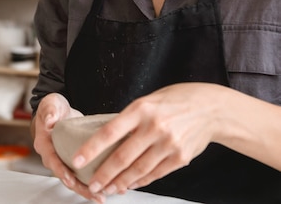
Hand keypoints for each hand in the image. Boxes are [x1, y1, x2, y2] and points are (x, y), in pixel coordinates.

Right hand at [33, 93, 106, 202]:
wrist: (58, 111)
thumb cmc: (53, 108)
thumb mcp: (51, 104)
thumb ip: (50, 111)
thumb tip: (50, 119)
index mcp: (44, 144)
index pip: (52, 160)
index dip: (61, 171)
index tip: (71, 180)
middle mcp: (53, 156)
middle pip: (65, 177)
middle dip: (80, 188)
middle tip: (95, 195)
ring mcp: (64, 161)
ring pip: (75, 180)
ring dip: (88, 190)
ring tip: (103, 197)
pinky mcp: (75, 161)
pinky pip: (83, 175)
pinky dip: (94, 181)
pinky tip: (109, 185)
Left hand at [72, 83, 219, 196]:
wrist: (210, 108)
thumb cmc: (176, 100)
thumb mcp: (149, 100)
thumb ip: (131, 118)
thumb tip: (109, 138)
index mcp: (141, 109)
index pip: (110, 131)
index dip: (91, 149)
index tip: (77, 160)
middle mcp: (154, 127)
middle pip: (122, 157)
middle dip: (103, 175)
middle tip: (91, 185)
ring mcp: (168, 144)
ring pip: (138, 170)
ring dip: (120, 182)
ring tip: (107, 189)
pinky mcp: (180, 158)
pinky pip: (155, 174)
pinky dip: (140, 181)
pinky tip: (130, 185)